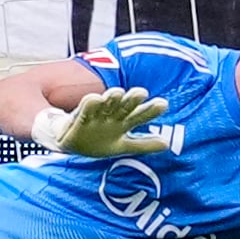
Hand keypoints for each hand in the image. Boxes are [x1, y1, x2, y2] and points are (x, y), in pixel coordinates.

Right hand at [28, 84, 171, 156]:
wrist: (72, 144)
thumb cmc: (100, 141)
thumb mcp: (123, 146)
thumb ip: (144, 144)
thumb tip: (167, 144)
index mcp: (124, 122)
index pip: (140, 114)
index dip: (151, 109)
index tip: (163, 104)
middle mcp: (112, 115)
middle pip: (125, 105)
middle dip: (132, 99)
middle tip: (142, 92)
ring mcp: (97, 115)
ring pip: (106, 104)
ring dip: (112, 98)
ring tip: (118, 93)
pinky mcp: (80, 117)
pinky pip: (85, 109)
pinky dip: (90, 104)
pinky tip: (95, 98)